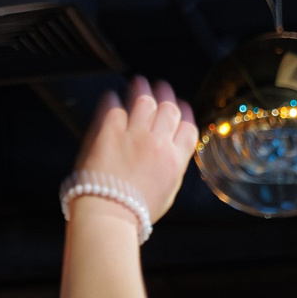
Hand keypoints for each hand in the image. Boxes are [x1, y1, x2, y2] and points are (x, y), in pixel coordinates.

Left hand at [75, 77, 201, 223]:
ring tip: (138, 82)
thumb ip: (171, 170)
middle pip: (168, 109)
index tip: (180, 106)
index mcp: (174, 161)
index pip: (188, 128)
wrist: (108, 215)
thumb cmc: (133, 213)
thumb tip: (171, 157)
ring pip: (145, 100)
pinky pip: (115, 105)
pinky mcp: (110, 131)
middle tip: (160, 88)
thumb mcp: (166, 195)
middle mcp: (158, 143)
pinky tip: (112, 96)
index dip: (184, 113)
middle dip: (165, 95)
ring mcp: (134, 135)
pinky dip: (115, 98)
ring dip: (142, 88)